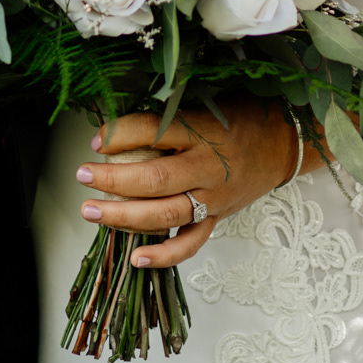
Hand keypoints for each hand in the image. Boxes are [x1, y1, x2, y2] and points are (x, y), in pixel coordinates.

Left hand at [75, 99, 299, 269]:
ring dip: (125, 216)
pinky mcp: (218, 218)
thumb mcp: (204, 104)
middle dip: (113, 180)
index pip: (155, 131)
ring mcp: (213, 198)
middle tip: (81, 175)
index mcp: (202, 131)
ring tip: (91, 212)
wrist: (281, 144)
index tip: (96, 139)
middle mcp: (207, 167)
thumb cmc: (237, 118)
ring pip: (166, 214)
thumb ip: (166, 114)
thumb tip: (116, 123)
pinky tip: (136, 259)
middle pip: (155, 179)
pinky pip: (190, 242)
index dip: (121, 134)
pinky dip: (164, 255)